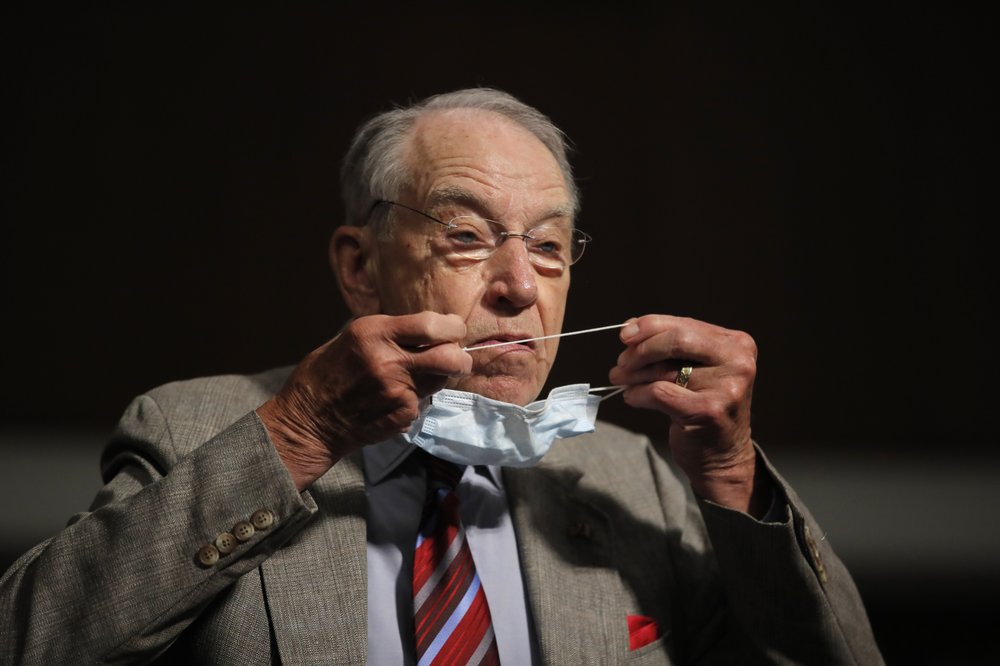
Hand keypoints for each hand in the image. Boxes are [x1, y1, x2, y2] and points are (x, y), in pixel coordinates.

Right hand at [257, 312, 471, 489]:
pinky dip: (416, 401)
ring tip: (416, 378)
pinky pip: (423, 403)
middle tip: (457, 357)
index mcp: (374, 332)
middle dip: (460, 357)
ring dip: (438, 377)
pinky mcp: (400, 414)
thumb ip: (388, 333)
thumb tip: (426, 328)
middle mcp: (388, 360)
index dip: (452, 327)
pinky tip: (395, 401)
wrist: (308, 420)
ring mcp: (396, 390)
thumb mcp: (351, 338)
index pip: (432, 326)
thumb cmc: (326, 374)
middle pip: (449, 356)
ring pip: (440, 380)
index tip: (454, 329)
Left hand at [609, 314, 765, 513]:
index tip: (625, 335)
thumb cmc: (704, 405)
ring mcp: (726, 387)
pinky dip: (638, 394)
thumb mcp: (696, 367)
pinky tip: (632, 398)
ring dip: (633, 376)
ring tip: (622, 382)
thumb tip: (630, 327)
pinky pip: (659, 392)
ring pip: (663, 370)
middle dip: (640, 350)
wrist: (723, 455)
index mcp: (736, 343)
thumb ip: (670, 344)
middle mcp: (737, 362)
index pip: (684, 324)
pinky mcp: (709, 411)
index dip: (649, 326)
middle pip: (676, 340)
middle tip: (621, 364)